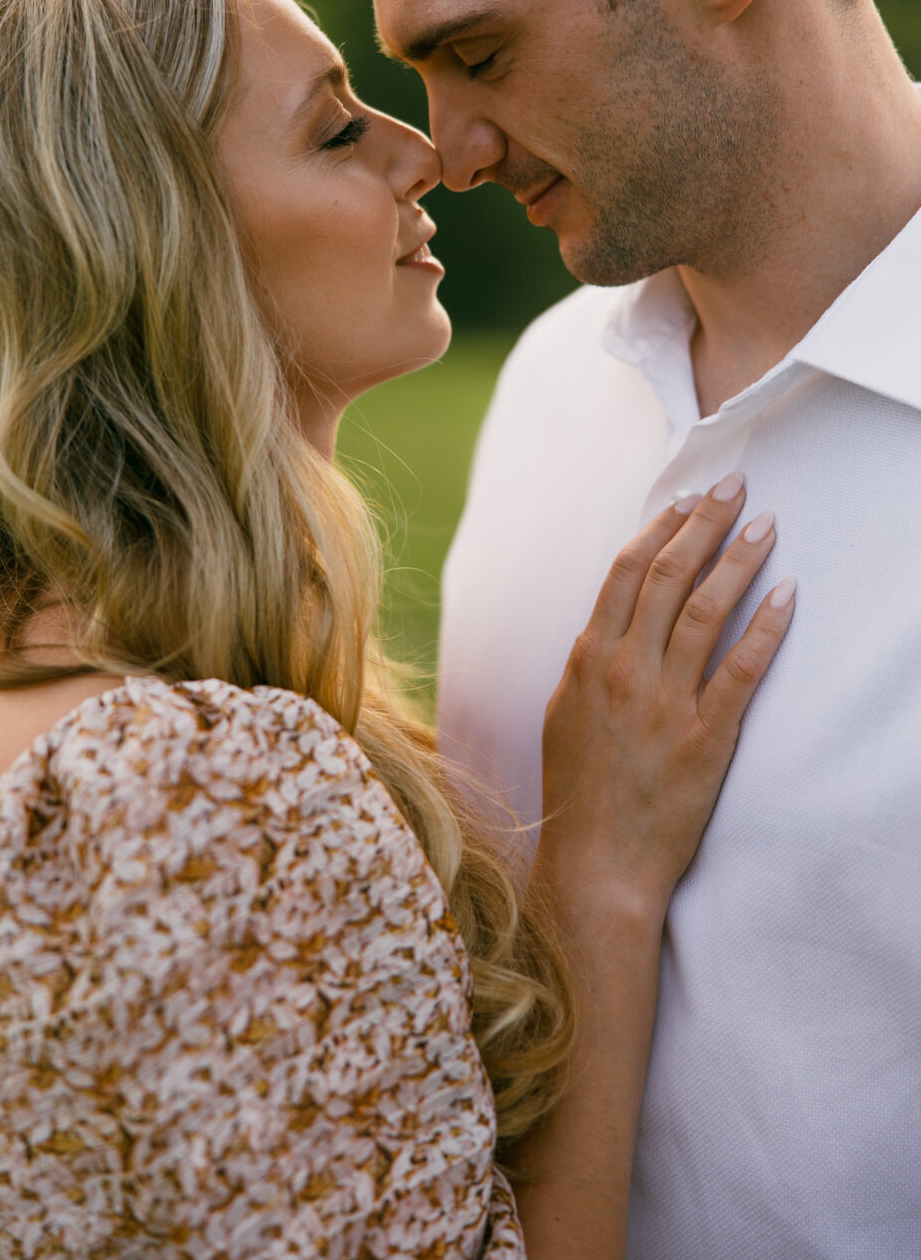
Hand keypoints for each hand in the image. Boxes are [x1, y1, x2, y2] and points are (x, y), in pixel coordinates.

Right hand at [536, 473, 793, 924]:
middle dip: (704, 524)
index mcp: (586, 659)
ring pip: (705, 611)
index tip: (686, 498)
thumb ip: (588, 663)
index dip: (659, 528)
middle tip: (735, 487)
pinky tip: (787, 595)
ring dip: (738, 561)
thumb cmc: (578, 793)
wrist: (596, 864)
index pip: (626, 573)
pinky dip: (766, 627)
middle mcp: (623, 671)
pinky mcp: (704, 738)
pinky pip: (741, 670)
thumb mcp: (565, 713)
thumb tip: (610, 623)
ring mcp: (664, 703)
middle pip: (668, 576)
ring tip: (765, 526)